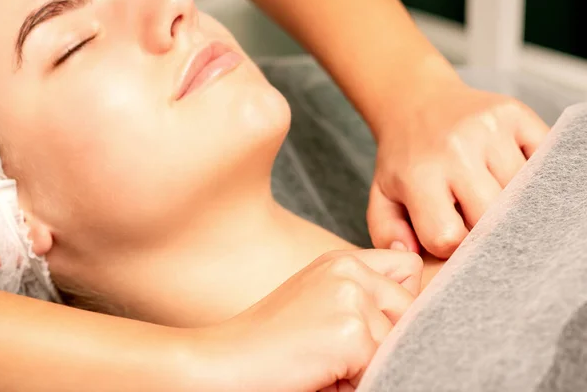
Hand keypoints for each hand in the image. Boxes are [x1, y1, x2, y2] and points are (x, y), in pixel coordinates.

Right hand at [203, 249, 421, 391]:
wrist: (224, 362)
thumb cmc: (269, 341)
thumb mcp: (320, 301)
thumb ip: (363, 293)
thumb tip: (417, 298)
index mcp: (341, 260)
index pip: (408, 268)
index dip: (399, 300)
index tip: (372, 326)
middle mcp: (349, 269)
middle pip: (411, 307)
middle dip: (384, 337)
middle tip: (336, 353)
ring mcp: (350, 297)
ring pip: (398, 341)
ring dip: (369, 363)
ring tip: (325, 364)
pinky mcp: (351, 332)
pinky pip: (382, 366)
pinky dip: (356, 380)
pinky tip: (322, 374)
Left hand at [367, 83, 548, 257]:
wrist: (417, 103)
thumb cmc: (404, 158)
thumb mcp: (382, 196)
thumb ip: (388, 233)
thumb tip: (411, 253)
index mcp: (418, 174)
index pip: (448, 236)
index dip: (452, 245)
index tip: (448, 232)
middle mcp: (455, 148)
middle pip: (490, 217)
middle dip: (483, 227)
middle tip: (470, 213)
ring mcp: (489, 128)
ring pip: (521, 193)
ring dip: (508, 200)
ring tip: (484, 187)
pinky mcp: (515, 113)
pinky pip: (544, 160)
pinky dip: (532, 173)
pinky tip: (506, 170)